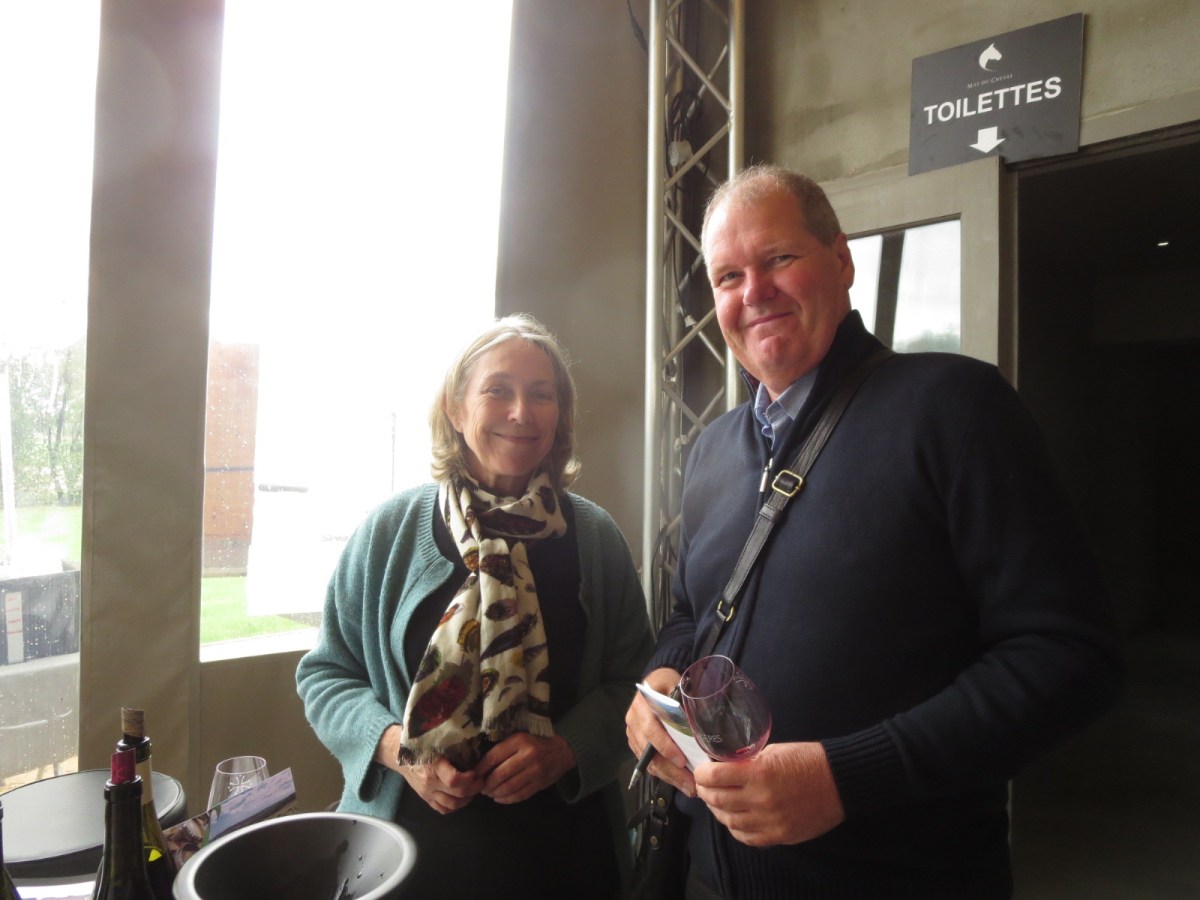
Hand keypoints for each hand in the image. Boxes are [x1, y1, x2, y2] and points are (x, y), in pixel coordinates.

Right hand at [374, 724, 483, 813]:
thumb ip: (452, 747)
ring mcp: (427, 793)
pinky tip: (462, 797)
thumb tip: (474, 748)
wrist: (397, 753)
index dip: (469, 779)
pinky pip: (442, 809)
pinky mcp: (425, 798)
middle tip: (481, 779)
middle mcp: (430, 783)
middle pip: (457, 794)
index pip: (453, 780)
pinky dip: (455, 806)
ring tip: (473, 789)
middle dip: (474, 788)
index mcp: (433, 767)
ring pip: (452, 805)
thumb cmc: (420, 743)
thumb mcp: (435, 741)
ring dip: (467, 799)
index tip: (476, 771)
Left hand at [474, 733, 575, 803]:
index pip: (494, 756)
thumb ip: (504, 749)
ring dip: (495, 793)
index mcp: (520, 741)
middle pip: (500, 775)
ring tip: (489, 793)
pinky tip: (499, 798)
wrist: (563, 749)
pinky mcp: (540, 783)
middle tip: (480, 787)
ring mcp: (535, 771)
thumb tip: (481, 764)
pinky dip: (507, 799)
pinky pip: (520, 795)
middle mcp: (528, 756)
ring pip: (509, 787)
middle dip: (486, 784)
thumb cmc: (536, 741)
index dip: (481, 768)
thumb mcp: (520, 738)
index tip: (473, 774)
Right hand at [624, 667, 695, 797]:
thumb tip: (701, 724)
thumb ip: (684, 701)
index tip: (682, 760)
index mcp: (642, 704)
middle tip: (691, 784)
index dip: (665, 746)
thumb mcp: (676, 684)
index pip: (650, 728)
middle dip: (670, 770)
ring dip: (669, 776)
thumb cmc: (667, 683)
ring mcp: (633, 734)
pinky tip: (680, 782)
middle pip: (649, 751)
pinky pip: (648, 763)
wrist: (654, 682)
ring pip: (648, 761)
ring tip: (689, 788)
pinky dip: (664, 774)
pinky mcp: (636, 744)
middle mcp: (633, 721)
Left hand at [693, 742, 844, 846]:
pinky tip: (734, 820)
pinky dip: (736, 829)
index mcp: (758, 773)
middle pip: (718, 801)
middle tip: (704, 786)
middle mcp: (761, 799)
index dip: (701, 774)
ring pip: (730, 821)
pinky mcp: (780, 836)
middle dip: (705, 792)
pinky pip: (748, 837)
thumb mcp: (774, 751)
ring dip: (718, 811)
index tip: (700, 772)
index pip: (714, 776)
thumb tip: (726, 767)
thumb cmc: (808, 760)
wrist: (840, 781)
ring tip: (716, 803)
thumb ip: (748, 762)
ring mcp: (770, 821)